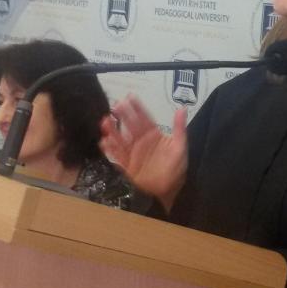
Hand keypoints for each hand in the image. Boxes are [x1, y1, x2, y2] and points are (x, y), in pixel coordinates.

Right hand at [100, 95, 187, 211]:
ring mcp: (133, 153)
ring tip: (105, 121)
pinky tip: (104, 142)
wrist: (170, 190)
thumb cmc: (176, 168)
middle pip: (130, 125)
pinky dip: (110, 149)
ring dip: (113, 130)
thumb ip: (179, 128)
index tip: (130, 96)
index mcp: (153, 135)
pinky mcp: (127, 165)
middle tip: (115, 105)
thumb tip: (182, 108)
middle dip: (123, 115)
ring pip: (121, 138)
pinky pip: (117, 155)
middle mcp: (141, 141)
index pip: (144, 118)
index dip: (137, 107)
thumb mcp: (180, 147)